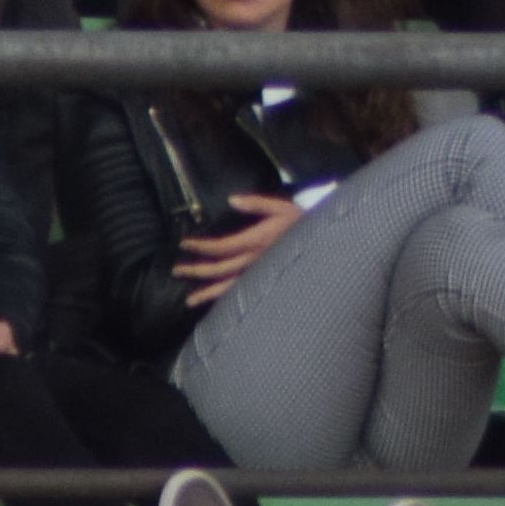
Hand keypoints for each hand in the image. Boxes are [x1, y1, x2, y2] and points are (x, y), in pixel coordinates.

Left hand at [168, 194, 301, 307]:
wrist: (327, 247)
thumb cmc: (305, 224)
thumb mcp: (283, 207)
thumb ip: (257, 204)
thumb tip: (232, 200)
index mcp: (257, 242)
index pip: (222, 248)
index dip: (201, 247)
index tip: (184, 244)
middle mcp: (255, 262)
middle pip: (219, 270)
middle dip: (196, 271)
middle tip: (176, 270)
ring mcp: (260, 277)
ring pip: (229, 289)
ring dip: (207, 294)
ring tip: (189, 301)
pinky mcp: (265, 284)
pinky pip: (242, 295)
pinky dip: (226, 301)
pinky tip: (216, 305)